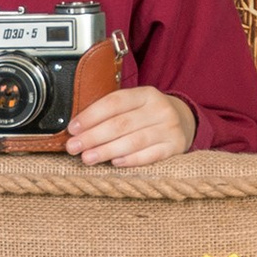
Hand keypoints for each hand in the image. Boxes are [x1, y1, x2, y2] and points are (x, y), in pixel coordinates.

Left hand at [65, 86, 195, 167]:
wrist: (184, 122)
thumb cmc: (148, 115)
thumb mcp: (134, 105)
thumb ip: (111, 112)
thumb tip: (77, 128)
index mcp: (145, 94)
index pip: (114, 102)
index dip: (91, 115)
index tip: (73, 128)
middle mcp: (159, 109)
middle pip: (121, 124)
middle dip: (93, 136)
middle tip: (73, 147)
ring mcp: (169, 128)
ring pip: (133, 141)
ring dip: (106, 151)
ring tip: (87, 158)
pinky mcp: (175, 147)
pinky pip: (150, 155)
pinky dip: (130, 160)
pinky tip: (114, 163)